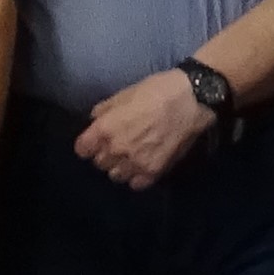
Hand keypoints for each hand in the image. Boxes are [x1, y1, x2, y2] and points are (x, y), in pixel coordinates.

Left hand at [73, 69, 217, 189]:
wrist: (191, 101)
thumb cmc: (156, 91)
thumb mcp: (124, 93)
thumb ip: (105, 110)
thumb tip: (95, 120)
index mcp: (105, 129)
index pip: (82, 149)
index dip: (87, 144)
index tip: (93, 141)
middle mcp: (116, 150)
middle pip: (99, 163)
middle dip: (104, 154)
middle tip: (115, 145)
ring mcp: (135, 163)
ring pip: (116, 176)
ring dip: (119, 167)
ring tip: (129, 157)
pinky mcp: (154, 172)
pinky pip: (136, 184)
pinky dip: (136, 177)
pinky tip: (142, 166)